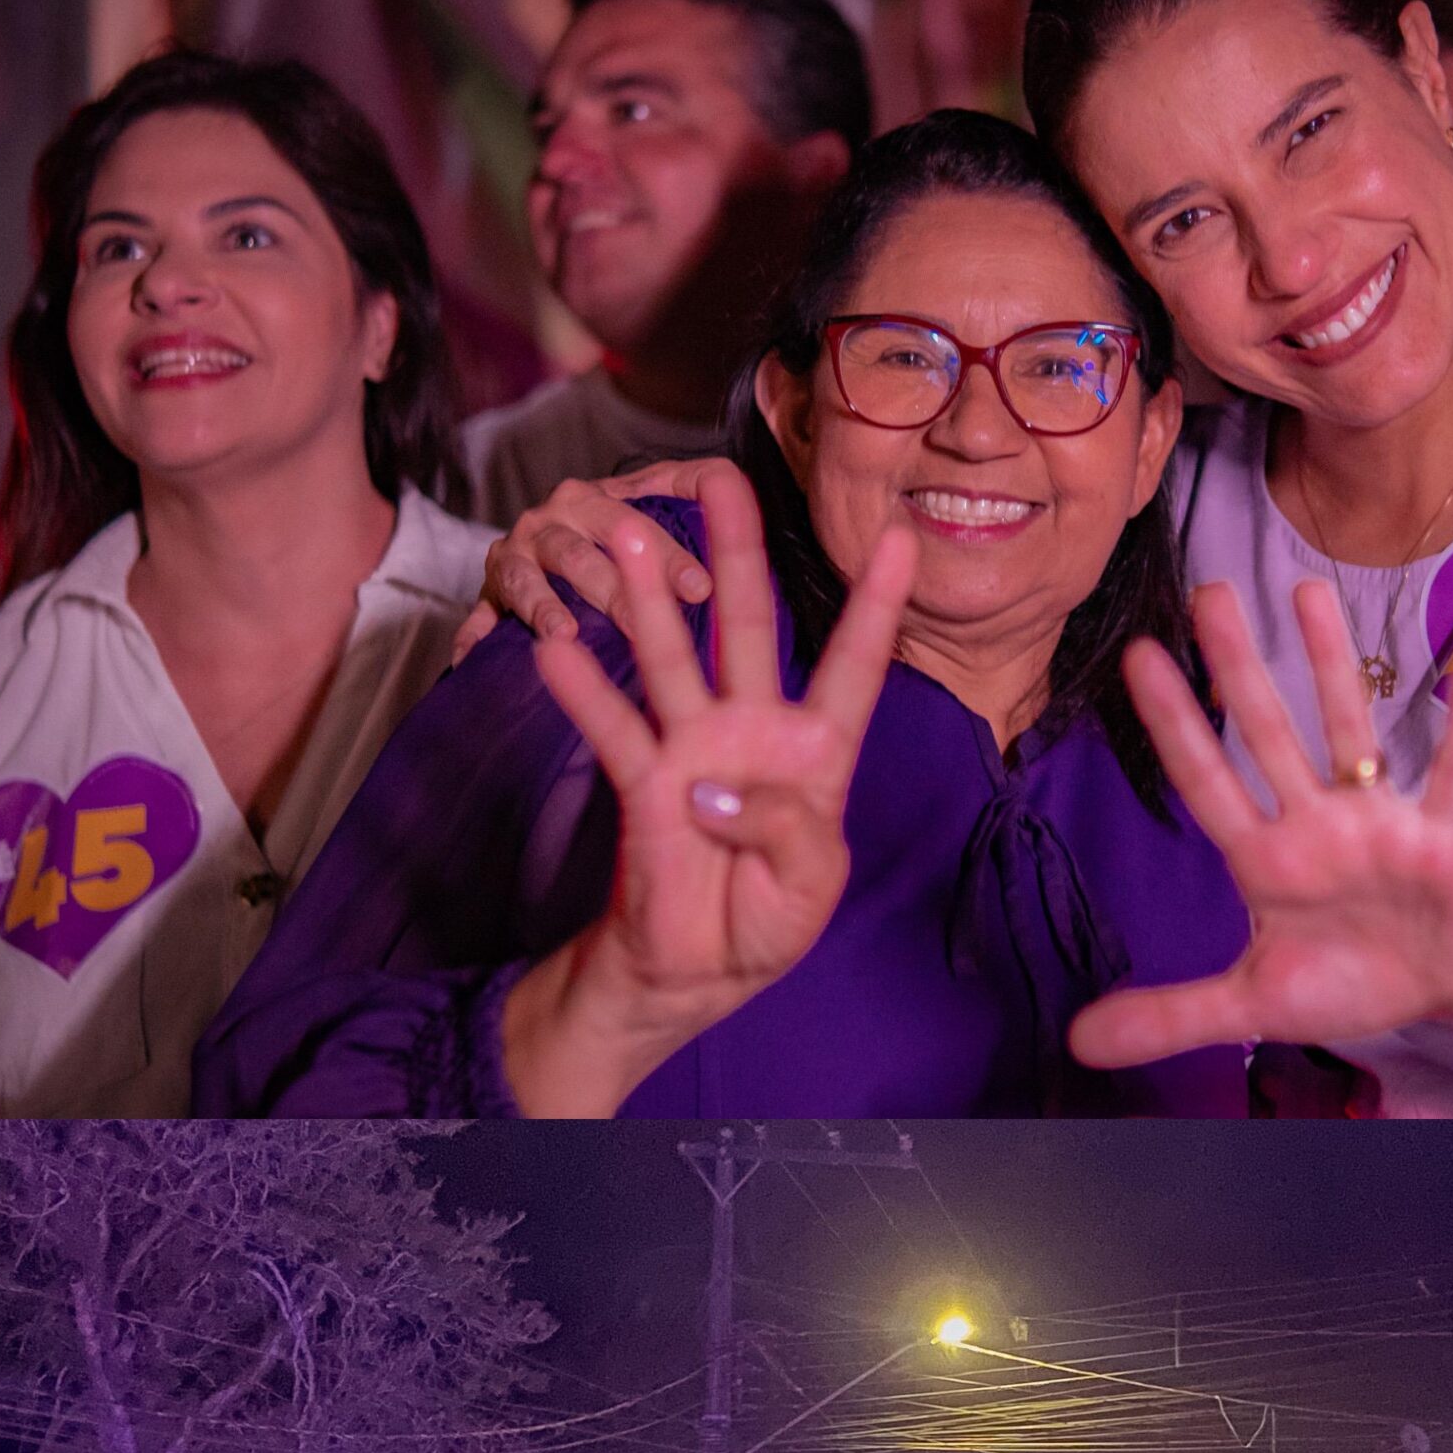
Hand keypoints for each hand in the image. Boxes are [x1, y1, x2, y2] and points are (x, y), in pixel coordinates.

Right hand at [452, 464, 730, 662]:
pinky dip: (473, 638)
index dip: (665, 554)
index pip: (630, 521)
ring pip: (526, 582)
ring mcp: (512, 557)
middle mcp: (547, 523)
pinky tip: (469, 657)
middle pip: (579, 555)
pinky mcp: (486, 594)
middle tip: (644, 626)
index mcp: (589, 501)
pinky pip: (478, 619)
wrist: (543, 540)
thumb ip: (680, 490)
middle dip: (614, 590)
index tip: (700, 590)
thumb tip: (725, 475)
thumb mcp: (641, 506)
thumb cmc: (607, 533)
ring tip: (563, 635)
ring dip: (541, 607)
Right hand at [500, 466, 915, 1114]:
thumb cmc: (767, 923)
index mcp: (818, 753)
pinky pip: (615, 731)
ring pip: (674, 658)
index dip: (875, 608)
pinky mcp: (646, 782)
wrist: (698, 970)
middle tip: (722, 482)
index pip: (854, 668)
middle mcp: (755, 731)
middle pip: (749, 627)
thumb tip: (713, 788)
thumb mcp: (811, 888)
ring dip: (647, 601)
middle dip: (738, 553)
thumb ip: (787, 831)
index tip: (899, 539)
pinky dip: (585, 695)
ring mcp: (695, 748)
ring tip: (620, 537)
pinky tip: (554, 655)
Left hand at [1068, 582, 1452, 1069]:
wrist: (1439, 984)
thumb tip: (1078, 1043)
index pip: (1206, 780)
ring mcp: (1377, 823)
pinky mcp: (1440, 839)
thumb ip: (1170, 1016)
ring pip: (1350, 732)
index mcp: (1263, 861)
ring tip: (1308, 591)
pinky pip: (1451, 776)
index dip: (1174, 724)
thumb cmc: (1347, 979)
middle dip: (1239, 668)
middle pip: (1268, 735)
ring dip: (1331, 666)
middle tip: (1209, 593)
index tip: (1139, 656)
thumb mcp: (1253, 1007)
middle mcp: (1313, 825)